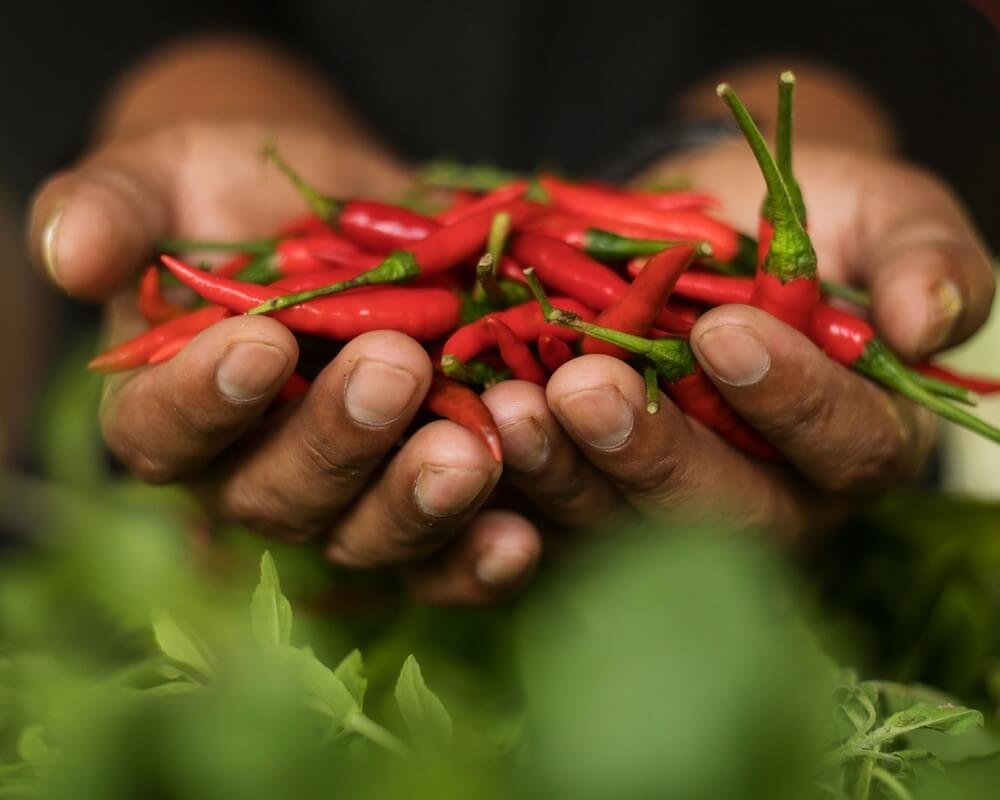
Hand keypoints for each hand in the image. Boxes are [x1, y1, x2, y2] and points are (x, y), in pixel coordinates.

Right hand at [27, 120, 540, 603]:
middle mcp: (256, 475)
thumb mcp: (171, 175)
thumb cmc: (239, 194)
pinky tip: (522, 535)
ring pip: (369, 535)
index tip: (263, 342)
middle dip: (336, 441)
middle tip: (393, 372)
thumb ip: (115, 207)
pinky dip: (481, 559)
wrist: (341, 213)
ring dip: (419, 503)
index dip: (205, 399)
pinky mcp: (429, 504)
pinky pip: (448, 558)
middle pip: (279, 496)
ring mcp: (350, 500)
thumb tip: (70, 251)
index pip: (163, 430)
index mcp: (177, 410)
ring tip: (471, 450)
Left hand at [480, 142, 993, 538]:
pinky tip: (468, 429)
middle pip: (722, 513)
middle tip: (586, 387)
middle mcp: (770, 500)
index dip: (790, 398)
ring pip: (621, 528)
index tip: (724, 331)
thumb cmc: (796, 225)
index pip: (846, 445)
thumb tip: (925, 321)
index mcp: (854, 441)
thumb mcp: (879, 213)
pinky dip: (507, 483)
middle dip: (652, 453)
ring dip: (562, 472)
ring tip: (510, 401)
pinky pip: (548, 520)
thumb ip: (923, 255)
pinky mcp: (589, 505)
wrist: (691, 233)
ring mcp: (669, 512)